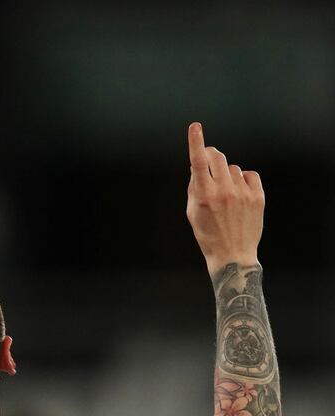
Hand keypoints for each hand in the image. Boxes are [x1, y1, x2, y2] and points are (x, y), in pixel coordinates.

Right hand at [185, 122, 264, 274]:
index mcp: (204, 195)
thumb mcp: (193, 212)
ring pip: (232, 167)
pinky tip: (239, 191)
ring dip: (226, 173)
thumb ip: (194, 188)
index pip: (197, 162)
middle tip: (208, 157)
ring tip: (225, 190)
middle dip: (211, 154)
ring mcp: (242, 193)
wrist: (232, 254)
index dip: (195, 142)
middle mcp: (224, 191)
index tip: (195, 127)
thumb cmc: (208, 235)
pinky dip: (243, 179)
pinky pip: (249, 175)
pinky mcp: (257, 197)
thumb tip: (196, 168)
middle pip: (217, 158)